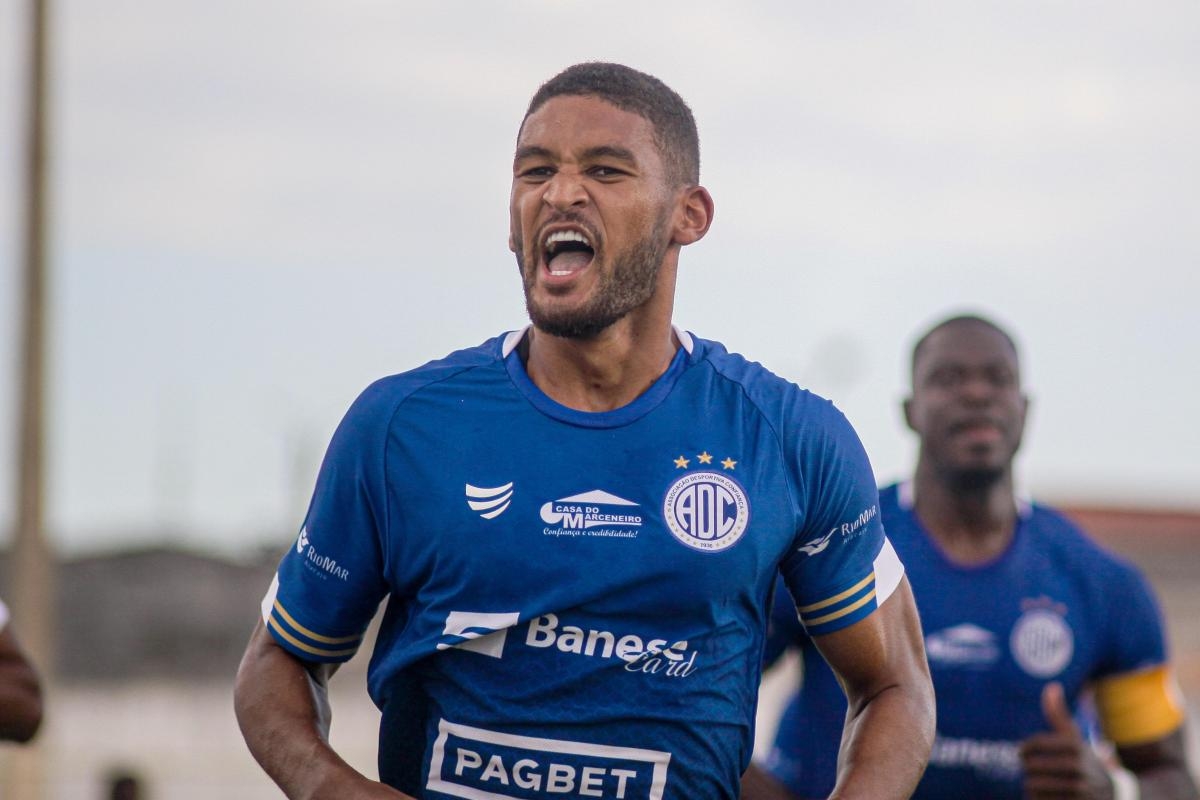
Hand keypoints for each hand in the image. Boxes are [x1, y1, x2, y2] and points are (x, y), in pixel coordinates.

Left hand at [1019, 682, 1114, 798]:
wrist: (1113, 794)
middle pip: (1030, 766)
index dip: (1024, 750)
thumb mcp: (1074, 738)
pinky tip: (1045, 796)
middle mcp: (1078, 766)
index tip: (1024, 753)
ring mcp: (1079, 788)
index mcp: (1075, 745)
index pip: (1032, 745)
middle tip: (1034, 771)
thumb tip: (1051, 686)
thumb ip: (1059, 714)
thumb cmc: (1084, 761)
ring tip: (1039, 784)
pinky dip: (1037, 799)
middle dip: (1028, 770)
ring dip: (1031, 787)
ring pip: (1033, 786)